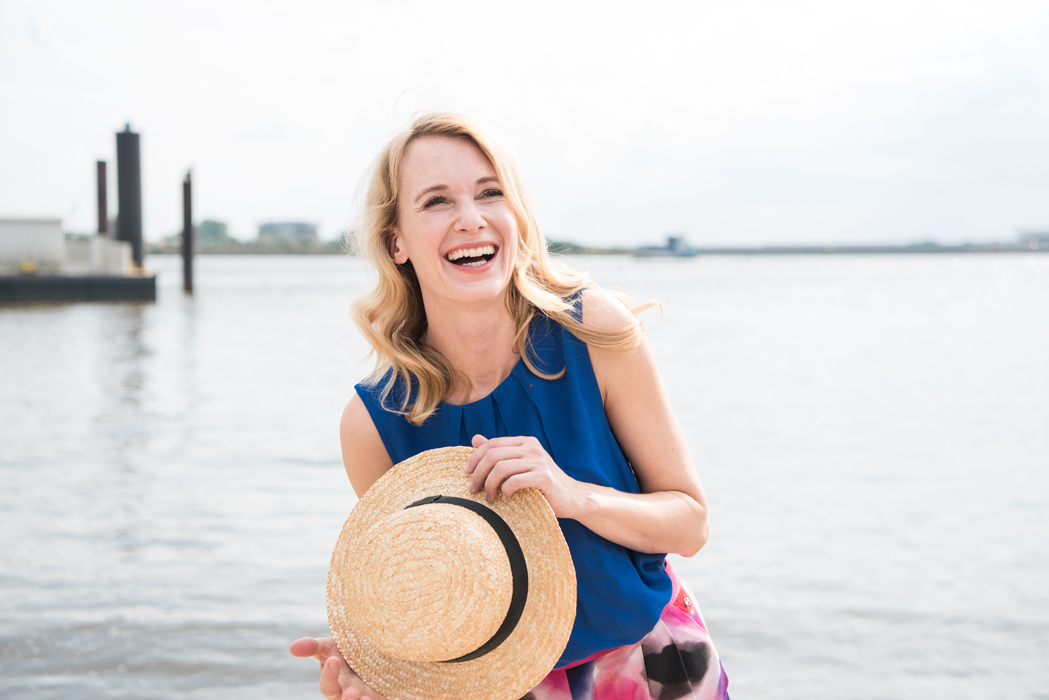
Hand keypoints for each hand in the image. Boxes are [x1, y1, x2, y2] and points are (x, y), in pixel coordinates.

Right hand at [288, 637, 387, 699]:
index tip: (334, 659)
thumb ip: (312, 647)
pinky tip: (373, 698)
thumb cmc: (345, 652)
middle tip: (351, 691)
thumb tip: (292, 648)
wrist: (372, 654)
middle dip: (346, 697)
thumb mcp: (329, 647)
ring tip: (363, 698)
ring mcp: (360, 697)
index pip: (327, 683)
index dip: (329, 673)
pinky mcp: (377, 698)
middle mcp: (345, 693)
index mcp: (332, 682)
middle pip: (343, 699)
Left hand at [465, 435, 586, 517]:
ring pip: (501, 468)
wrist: (572, 498)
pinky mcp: (545, 477)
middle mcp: (532, 448)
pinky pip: (516, 481)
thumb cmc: (542, 484)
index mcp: (524, 442)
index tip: (466, 473)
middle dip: (478, 473)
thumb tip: (475, 438)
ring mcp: (540, 461)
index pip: (491, 444)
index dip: (474, 458)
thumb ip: (499, 452)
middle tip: (473, 490)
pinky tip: (506, 496)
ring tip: (488, 497)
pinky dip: (506, 489)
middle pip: (493, 455)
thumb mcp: (520, 465)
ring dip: (489, 484)